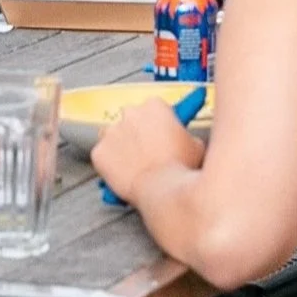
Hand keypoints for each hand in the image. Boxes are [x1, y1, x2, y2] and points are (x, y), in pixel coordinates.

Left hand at [90, 98, 205, 205]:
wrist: (161, 190)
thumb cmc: (179, 169)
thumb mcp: (197, 145)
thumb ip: (187, 135)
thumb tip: (185, 140)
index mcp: (155, 106)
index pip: (154, 107)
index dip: (158, 122)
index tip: (159, 131)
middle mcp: (130, 114)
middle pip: (131, 119)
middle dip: (138, 132)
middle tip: (149, 151)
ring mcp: (111, 132)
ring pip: (113, 136)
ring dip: (122, 147)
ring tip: (135, 164)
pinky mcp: (99, 152)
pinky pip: (102, 155)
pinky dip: (109, 163)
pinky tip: (122, 173)